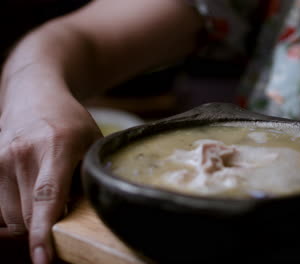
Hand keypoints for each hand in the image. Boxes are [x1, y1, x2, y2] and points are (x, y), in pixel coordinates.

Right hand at [0, 72, 101, 262]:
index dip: (43, 232)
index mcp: (56, 147)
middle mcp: (22, 153)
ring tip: (42, 198)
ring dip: (25, 220)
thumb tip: (90, 218)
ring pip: (8, 217)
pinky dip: (10, 212)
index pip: (47, 197)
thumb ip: (88, 178)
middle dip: (43, 227)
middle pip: (25, 216)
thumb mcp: (92, 144)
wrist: (35, 97)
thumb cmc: (70, 124)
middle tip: (60, 216)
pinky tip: (24, 197)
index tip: (42, 259)